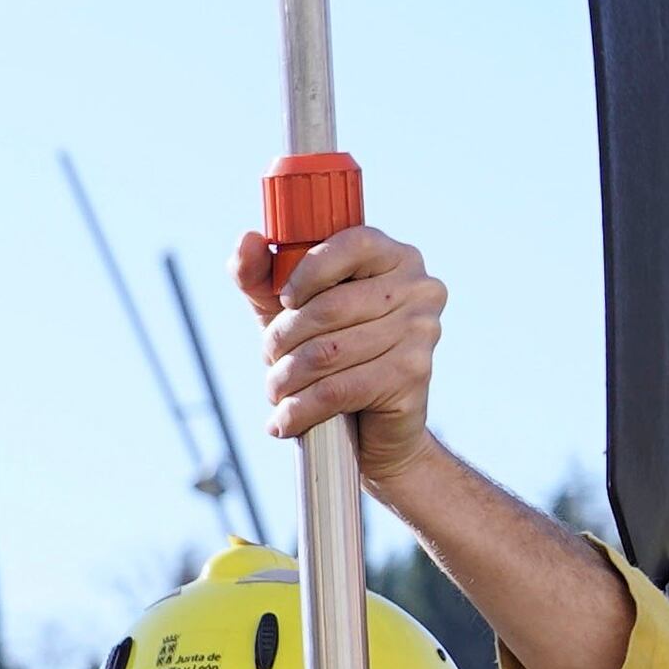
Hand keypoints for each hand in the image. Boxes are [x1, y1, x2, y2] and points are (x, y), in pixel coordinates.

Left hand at [236, 221, 444, 493]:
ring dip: (285, 379)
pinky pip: (339, 389)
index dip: (306, 272)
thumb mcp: (289, 311)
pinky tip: (284, 421)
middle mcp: (419, 289)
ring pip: (328, 352)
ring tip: (277, 391)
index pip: (352, 245)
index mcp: (395, 257)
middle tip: (271, 359)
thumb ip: (262, 275)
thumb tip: (246, 240)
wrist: (369, 428)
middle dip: (282, 339)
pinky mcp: (413, 376)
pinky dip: (299, 410)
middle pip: (329, 307)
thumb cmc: (327, 355)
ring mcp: (422, 332)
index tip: (283, 300)